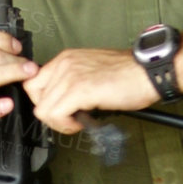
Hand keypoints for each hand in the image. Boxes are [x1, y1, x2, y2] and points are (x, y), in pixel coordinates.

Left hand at [24, 48, 155, 135]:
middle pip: (35, 96)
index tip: (60, 109)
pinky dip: (66, 125)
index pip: (34, 82)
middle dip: (50, 113)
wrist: (148, 73)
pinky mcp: (79, 90)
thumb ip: (72, 81)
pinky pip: (55, 114)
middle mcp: (65, 64)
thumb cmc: (129, 76)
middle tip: (68, 118)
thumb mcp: (92, 72)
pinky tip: (81, 122)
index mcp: (66, 58)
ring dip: (59, 122)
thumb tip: (62, 101)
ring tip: (77, 120)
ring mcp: (71, 76)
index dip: (45, 101)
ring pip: (43, 109)